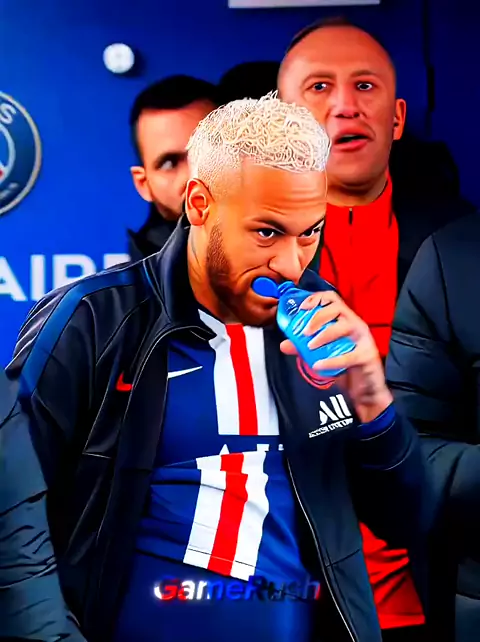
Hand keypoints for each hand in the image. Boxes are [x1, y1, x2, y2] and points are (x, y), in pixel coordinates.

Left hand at [280, 290, 392, 422]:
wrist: (366, 390)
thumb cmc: (346, 368)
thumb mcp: (321, 355)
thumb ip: (303, 348)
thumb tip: (284, 344)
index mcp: (345, 320)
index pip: (332, 299)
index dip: (316, 299)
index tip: (302, 308)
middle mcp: (356, 325)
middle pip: (337, 308)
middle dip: (318, 317)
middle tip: (304, 332)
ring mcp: (364, 339)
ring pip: (345, 326)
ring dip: (324, 335)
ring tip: (310, 346)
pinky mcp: (367, 356)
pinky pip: (349, 356)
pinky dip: (331, 361)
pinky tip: (318, 365)